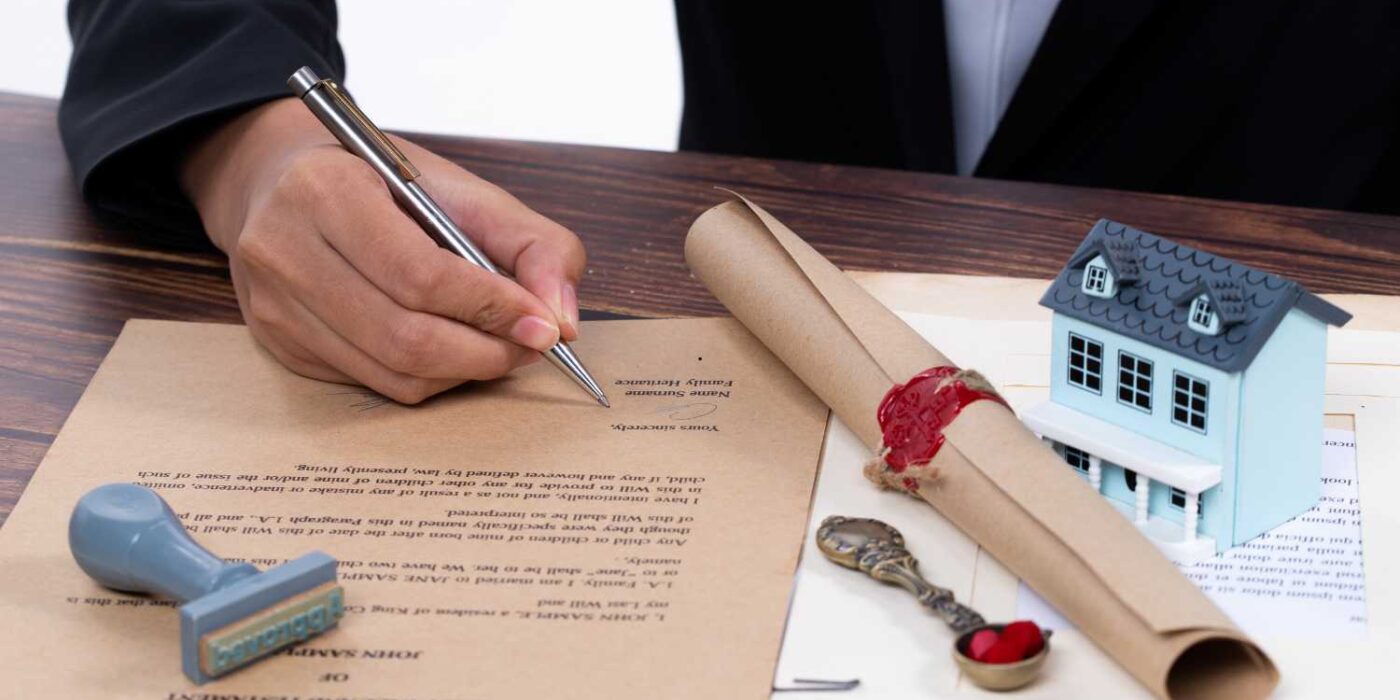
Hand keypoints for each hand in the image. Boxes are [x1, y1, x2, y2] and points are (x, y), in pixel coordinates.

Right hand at [181, 98, 583, 402]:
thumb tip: (562, 320)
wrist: (280, 178)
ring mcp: (274, 304)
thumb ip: (533, 244)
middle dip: (486, 352)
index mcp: (326, 190)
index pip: (421, 275)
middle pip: (406, 336)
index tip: (545, 324)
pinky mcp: (279, 343)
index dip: (492, 308)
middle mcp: (284, 249)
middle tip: (531, 345)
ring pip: (392, 371)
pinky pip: (373, 382)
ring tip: (498, 347)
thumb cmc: (380, 182)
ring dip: (463, 370)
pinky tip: (448, 348)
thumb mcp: (462, 190)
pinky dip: (427, 376)